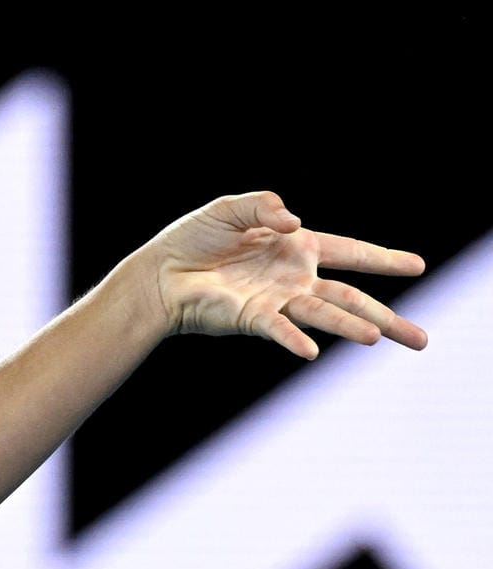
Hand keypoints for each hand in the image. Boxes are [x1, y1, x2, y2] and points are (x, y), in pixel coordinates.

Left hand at [146, 190, 428, 359]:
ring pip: (324, 315)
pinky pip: (278, 329)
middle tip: (421, 339)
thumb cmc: (192, 241)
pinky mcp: (251, 318)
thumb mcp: (228, 208)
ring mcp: (276, 301)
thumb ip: (264, 206)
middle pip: (350, 297)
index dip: (383, 258)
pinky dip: (294, 338)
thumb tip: (293, 224)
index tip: (419, 266)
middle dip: (387, 316)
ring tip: (381, 338)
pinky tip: (311, 351)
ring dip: (351, 326)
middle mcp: (293, 279)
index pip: (350, 252)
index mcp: (295, 248)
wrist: (158, 274)